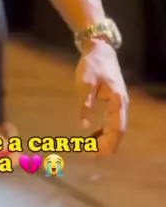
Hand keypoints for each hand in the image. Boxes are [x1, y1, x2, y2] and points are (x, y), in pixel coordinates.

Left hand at [75, 39, 128, 155]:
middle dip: (106, 146)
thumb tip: (85, 127)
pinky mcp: (114, 102)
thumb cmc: (92, 65)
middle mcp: (122, 105)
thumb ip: (85, 104)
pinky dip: (104, 131)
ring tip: (89, 149)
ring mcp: (120, 104)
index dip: (108, 144)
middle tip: (89, 156)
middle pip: (118, 132)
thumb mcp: (85, 83)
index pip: (117, 129)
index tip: (96, 155)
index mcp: (118, 101)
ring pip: (116, 128)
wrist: (100, 49)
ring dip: (105, 140)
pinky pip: (112, 122)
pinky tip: (93, 136)